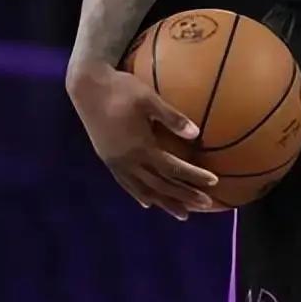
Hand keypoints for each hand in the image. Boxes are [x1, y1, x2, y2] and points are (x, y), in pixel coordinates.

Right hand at [68, 64, 218, 219]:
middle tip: (206, 205)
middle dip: (184, 196)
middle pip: (160, 185)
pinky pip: (126, 184)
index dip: (193, 176)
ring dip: (164, 203)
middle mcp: (128, 161)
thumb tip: (197, 134)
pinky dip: (140, 195)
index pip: (172, 168)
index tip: (213, 183)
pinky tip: (147, 203)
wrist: (87, 87)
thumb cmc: (122, 89)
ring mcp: (116, 162)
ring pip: (143, 190)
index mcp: (140, 147)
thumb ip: (172, 118)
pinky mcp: (107, 159)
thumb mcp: (149, 99)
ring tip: (181, 214)